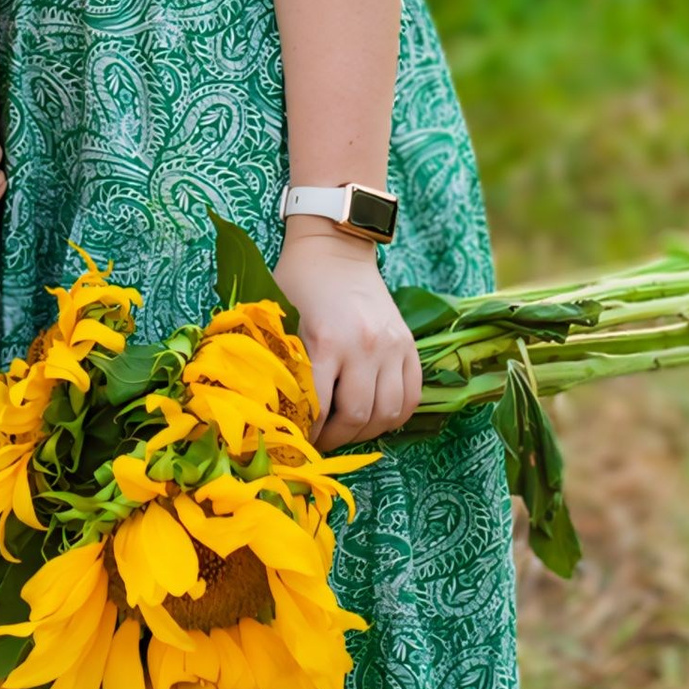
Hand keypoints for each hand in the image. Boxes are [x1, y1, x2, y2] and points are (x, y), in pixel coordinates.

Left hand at [274, 212, 423, 443]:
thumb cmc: (297, 282)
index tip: (300, 440)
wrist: (334, 247)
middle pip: (357, 416)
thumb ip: (282, 363)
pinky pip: (412, 395)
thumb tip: (277, 410)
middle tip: (322, 442)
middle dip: (337, 439)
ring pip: (388, 412)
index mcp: (325, 341)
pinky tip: (376, 417)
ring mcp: (391, 345)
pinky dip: (396, 415)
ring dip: (367, 432)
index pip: (321, 407)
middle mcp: (364, 346)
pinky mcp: (407, 343)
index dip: (310, 432)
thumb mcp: (279, 319)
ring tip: (348, 431)